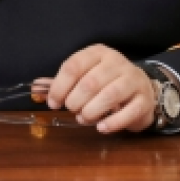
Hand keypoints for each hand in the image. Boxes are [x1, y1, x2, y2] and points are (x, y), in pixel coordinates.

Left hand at [36, 44, 155, 132]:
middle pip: (90, 82)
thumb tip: (35, 89)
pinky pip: (128, 112)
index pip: (74, 66)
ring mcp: (133, 79)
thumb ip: (62, 82)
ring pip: (109, 96)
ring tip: (84, 118)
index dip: (59, 86)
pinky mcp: (143, 99)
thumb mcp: (85, 74)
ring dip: (91, 112)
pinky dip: (111, 123)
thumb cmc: (106, 81)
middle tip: (72, 110)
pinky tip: (101, 127)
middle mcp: (116, 62)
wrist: (141, 87)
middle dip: (75, 101)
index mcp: (98, 52)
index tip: (53, 102)